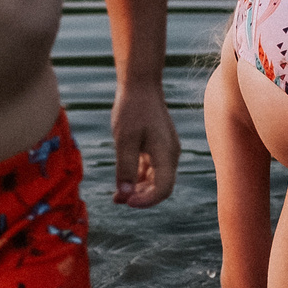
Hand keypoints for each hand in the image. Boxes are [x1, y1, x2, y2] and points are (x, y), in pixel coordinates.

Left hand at [110, 82, 180, 207]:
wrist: (140, 85)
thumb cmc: (132, 110)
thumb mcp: (124, 140)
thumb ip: (125, 168)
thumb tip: (125, 195)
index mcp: (166, 153)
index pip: (163, 188)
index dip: (146, 200)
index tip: (126, 202)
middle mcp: (170, 155)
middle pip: (161, 187)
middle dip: (141, 197)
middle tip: (117, 200)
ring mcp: (165, 151)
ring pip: (155, 179)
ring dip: (138, 190)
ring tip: (116, 197)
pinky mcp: (158, 147)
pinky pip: (151, 169)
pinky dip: (137, 178)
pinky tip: (122, 184)